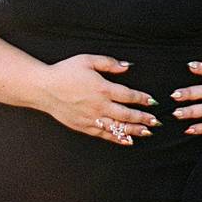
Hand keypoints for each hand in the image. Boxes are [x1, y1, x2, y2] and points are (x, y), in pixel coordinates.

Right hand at [39, 53, 159, 145]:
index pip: (129, 95)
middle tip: (156, 121)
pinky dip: (117, 138)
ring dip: (134, 130)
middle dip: (144, 118)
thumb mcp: (87, 60)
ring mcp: (92, 118)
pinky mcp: (84, 126)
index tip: (153, 101)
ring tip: (147, 132)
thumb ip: (109, 63)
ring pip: (118, 127)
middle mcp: (100, 106)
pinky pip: (104, 134)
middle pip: (127, 115)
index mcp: (103, 88)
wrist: (44, 88)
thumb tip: (127, 67)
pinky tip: (127, 140)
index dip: (142, 99)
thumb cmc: (65, 71)